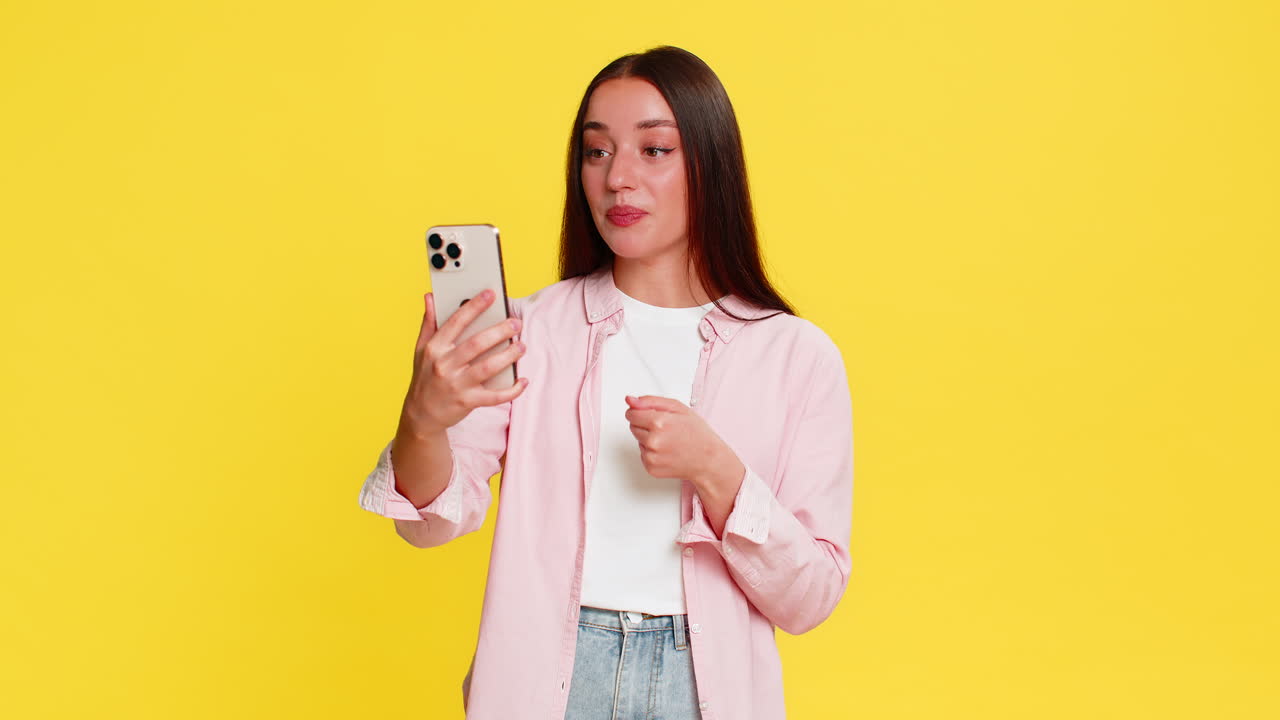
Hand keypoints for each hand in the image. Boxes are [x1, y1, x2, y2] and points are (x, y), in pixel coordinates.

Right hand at [401, 289, 527, 434]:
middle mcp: (445, 365)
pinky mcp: (468, 402)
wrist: (421, 414)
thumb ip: (429, 323)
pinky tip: (523, 380)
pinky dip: (512, 389)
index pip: (456, 322)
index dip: (474, 306)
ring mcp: (457, 385)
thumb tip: (431, 296)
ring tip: (521, 346)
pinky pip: (495, 396)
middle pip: (477, 344)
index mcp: (435, 348)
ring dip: (508, 356)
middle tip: (516, 323)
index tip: (491, 294)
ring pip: (488, 367)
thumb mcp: (421, 350)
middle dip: (499, 331)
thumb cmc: (425, 377)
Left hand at [623, 395, 740, 490]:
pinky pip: (643, 454)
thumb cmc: (697, 434)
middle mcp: (653, 441)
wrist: (707, 459)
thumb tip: (630, 400)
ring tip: (669, 440)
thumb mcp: (678, 408)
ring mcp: (651, 456)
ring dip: (648, 439)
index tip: (651, 415)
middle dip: (645, 425)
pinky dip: (652, 452)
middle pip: (633, 427)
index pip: (631, 413)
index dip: (640, 412)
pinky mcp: (651, 468)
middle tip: (666, 428)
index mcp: (658, 423)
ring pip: (638, 441)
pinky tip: (667, 451)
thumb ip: (650, 401)